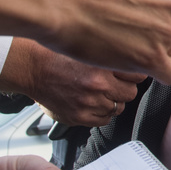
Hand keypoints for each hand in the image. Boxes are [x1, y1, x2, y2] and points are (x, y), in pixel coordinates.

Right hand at [0, 38, 143, 125]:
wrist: (32, 69)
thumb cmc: (58, 56)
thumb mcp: (89, 49)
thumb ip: (111, 57)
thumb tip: (135, 62)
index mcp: (102, 66)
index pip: (138, 75)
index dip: (134, 74)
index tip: (130, 73)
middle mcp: (97, 85)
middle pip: (130, 93)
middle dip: (124, 88)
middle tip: (114, 83)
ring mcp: (89, 103)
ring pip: (118, 108)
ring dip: (113, 101)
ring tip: (100, 93)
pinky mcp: (79, 117)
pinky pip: (104, 120)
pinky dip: (101, 113)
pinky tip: (92, 102)